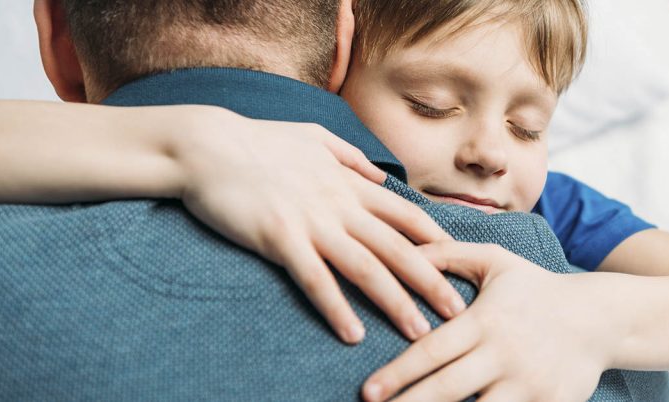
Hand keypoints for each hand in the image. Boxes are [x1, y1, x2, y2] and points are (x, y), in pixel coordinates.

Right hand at [174, 108, 465, 343]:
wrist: (208, 144)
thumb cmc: (260, 142)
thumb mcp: (315, 138)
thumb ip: (351, 157)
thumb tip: (380, 175)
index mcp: (349, 182)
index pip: (406, 216)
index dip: (437, 242)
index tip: (459, 265)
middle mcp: (339, 203)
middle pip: (397, 248)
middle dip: (431, 282)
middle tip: (455, 312)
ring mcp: (311, 221)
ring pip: (365, 267)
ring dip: (394, 302)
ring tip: (417, 333)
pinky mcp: (279, 237)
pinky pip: (314, 279)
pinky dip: (335, 308)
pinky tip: (352, 334)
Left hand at [363, 241, 623, 401]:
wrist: (600, 318)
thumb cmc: (537, 288)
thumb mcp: (496, 261)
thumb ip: (450, 254)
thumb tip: (408, 250)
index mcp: (485, 321)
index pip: (432, 351)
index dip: (398, 373)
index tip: (368, 391)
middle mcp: (504, 354)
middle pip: (447, 389)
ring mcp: (528, 385)